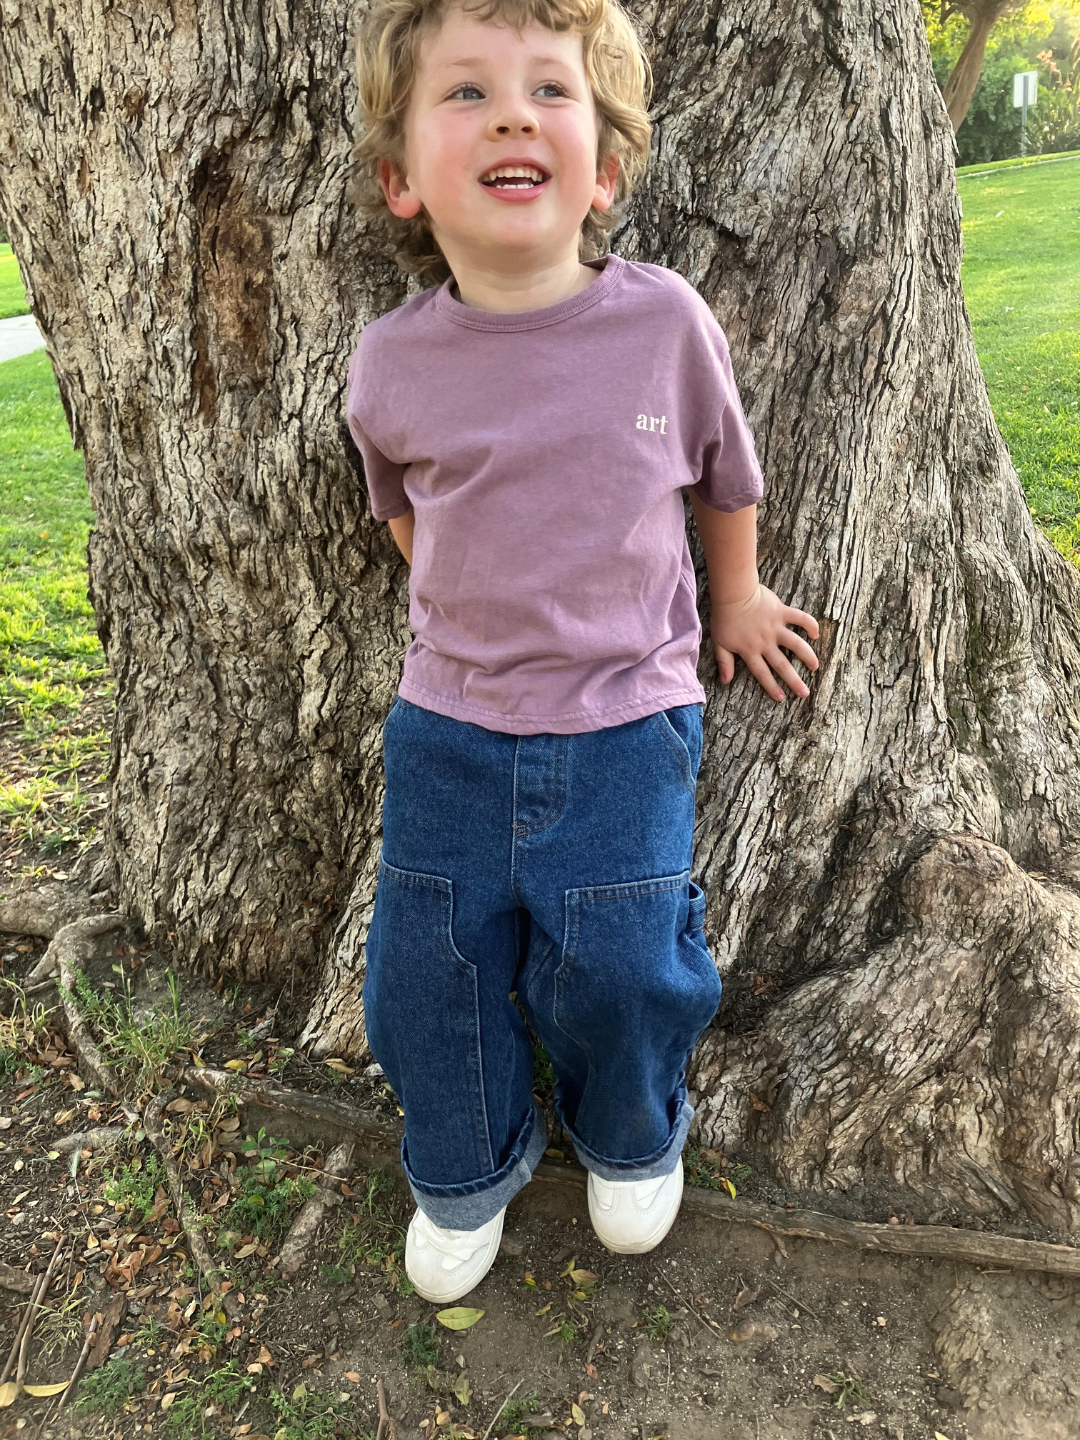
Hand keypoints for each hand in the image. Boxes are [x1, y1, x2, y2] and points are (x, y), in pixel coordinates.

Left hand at [710, 584, 819, 701]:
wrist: (733, 594)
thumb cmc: (724, 618)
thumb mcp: (720, 643)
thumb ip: (724, 663)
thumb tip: (725, 681)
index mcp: (750, 651)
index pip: (762, 673)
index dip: (772, 687)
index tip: (781, 698)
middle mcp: (765, 642)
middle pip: (782, 665)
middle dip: (794, 681)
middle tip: (805, 693)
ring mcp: (775, 628)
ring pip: (795, 644)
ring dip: (807, 655)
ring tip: (815, 666)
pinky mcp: (782, 612)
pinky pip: (800, 618)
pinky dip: (809, 624)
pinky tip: (815, 634)